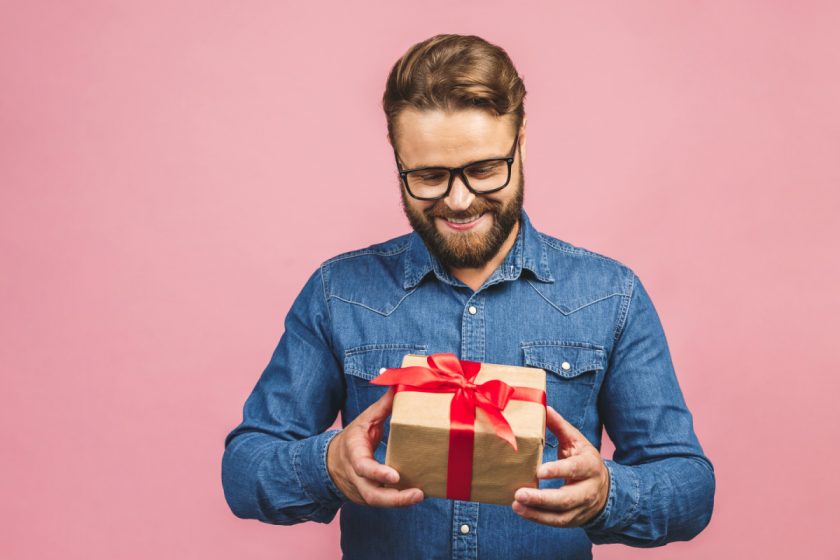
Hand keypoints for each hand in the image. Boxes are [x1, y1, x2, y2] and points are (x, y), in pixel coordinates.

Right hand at [326, 386, 423, 507]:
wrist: (330, 461)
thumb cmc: (353, 437)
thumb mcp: (365, 419)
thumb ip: (384, 406)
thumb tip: (398, 383)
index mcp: (353, 454)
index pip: (363, 467)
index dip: (378, 473)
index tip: (395, 477)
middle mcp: (355, 476)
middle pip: (372, 495)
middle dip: (395, 499)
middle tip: (418, 494)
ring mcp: (360, 490)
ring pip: (378, 503)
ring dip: (400, 503)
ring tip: (420, 495)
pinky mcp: (367, 498)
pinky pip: (382, 503)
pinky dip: (398, 502)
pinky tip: (415, 496)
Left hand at [511, 405, 609, 526]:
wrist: (605, 489)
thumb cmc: (583, 459)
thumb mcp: (576, 441)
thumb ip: (560, 426)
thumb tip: (544, 407)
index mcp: (590, 466)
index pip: (575, 469)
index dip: (558, 471)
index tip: (539, 472)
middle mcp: (588, 489)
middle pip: (567, 498)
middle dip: (542, 498)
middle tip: (519, 493)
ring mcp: (582, 507)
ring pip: (560, 515)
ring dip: (536, 512)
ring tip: (516, 504)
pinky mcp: (574, 520)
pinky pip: (556, 523)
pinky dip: (538, 518)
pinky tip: (522, 511)